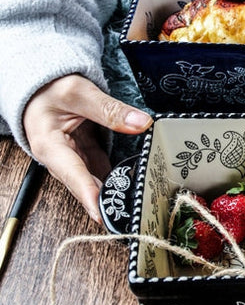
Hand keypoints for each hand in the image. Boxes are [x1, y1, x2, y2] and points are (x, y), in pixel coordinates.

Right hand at [23, 74, 152, 223]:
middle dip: (105, 201)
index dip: (89, 195)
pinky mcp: (85, 157)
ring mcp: (73, 161)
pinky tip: (134, 185)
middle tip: (128, 215)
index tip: (103, 213)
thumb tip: (141, 123)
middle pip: (85, 185)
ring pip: (96, 181)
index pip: (72, 174)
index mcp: (50, 146)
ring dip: (114, 192)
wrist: (43, 90)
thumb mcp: (79, 92)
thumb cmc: (51, 90)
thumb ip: (109, 109)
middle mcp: (60, 160)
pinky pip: (103, 172)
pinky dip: (117, 178)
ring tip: (135, 205)